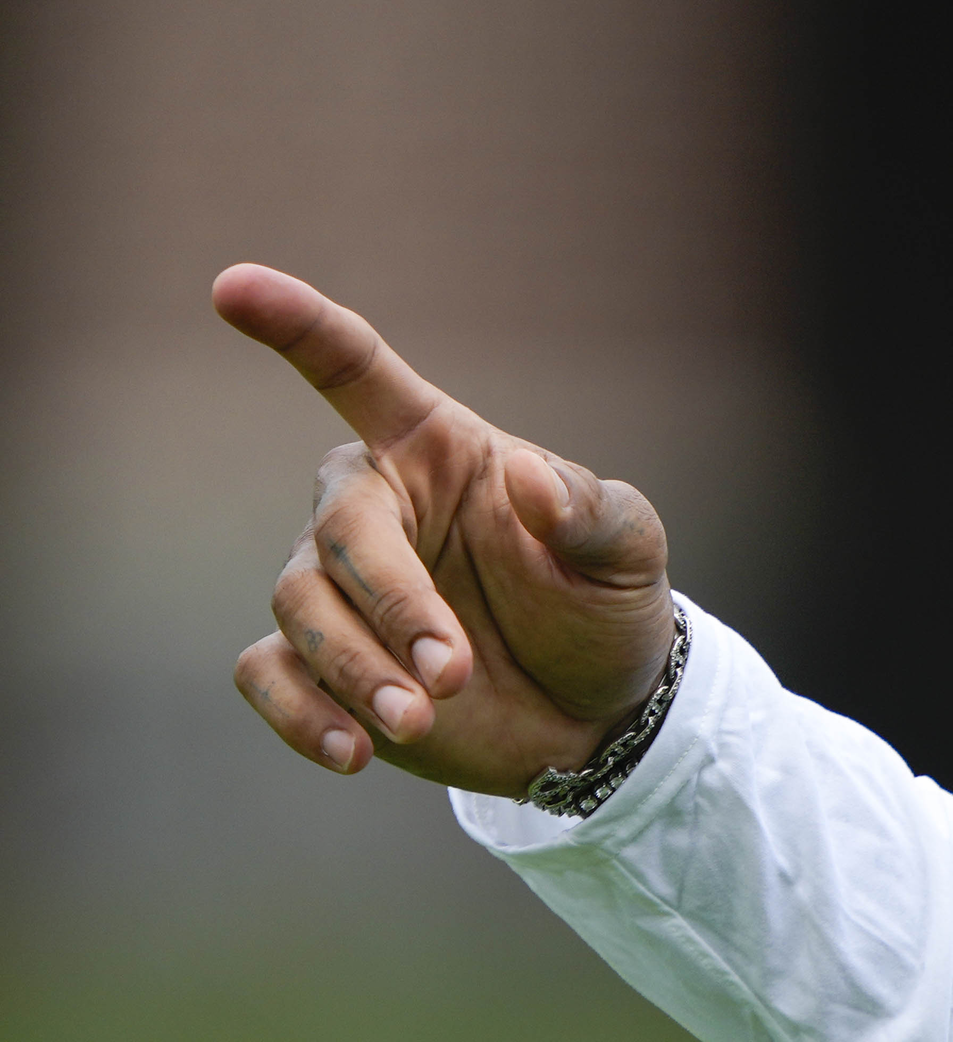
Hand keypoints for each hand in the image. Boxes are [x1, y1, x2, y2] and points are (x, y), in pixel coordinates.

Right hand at [218, 265, 678, 795]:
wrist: (599, 713)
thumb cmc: (605, 607)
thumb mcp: (629, 554)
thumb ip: (591, 513)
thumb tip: (529, 480)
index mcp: (435, 451)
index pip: (355, 372)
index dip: (297, 328)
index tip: (233, 287)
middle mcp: (372, 509)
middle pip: (336, 535)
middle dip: (389, 604)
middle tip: (453, 672)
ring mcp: (336, 588)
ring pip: (299, 609)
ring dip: (357, 670)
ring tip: (422, 721)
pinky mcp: (318, 665)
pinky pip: (267, 674)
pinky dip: (301, 715)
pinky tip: (354, 754)